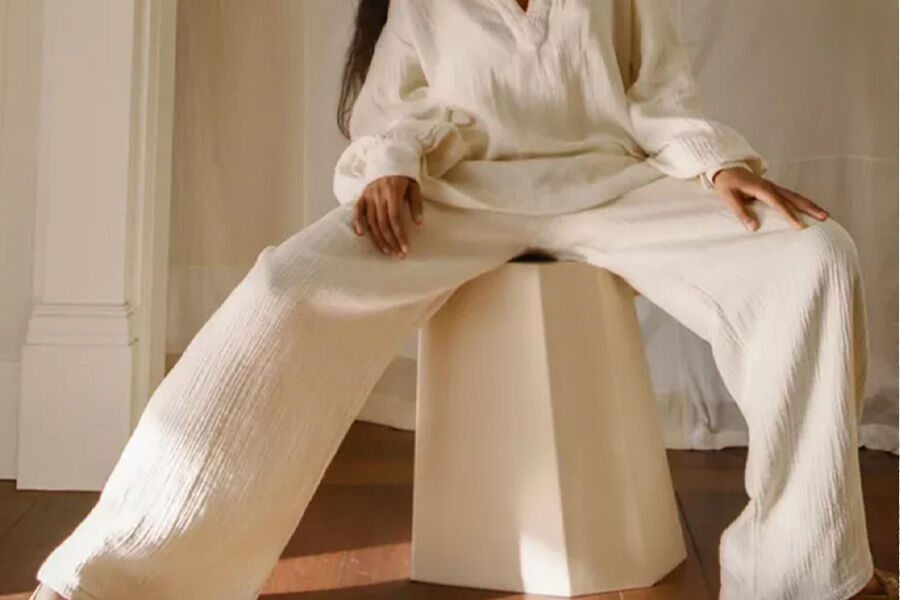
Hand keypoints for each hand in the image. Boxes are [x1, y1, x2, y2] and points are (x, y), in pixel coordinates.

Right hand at [352, 175, 423, 257]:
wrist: (390, 158)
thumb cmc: (404, 176)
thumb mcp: (414, 187)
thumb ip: (416, 205)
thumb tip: (419, 224)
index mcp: (392, 193)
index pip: (395, 219)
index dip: (399, 235)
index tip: (405, 248)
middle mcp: (378, 195)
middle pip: (383, 223)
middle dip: (391, 241)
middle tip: (397, 254)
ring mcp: (369, 195)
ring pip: (371, 221)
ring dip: (378, 238)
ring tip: (386, 251)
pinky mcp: (362, 195)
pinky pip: (357, 210)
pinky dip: (358, 222)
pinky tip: (360, 234)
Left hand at [712, 167, 828, 231]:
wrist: (727, 169)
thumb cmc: (727, 184)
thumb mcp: (729, 198)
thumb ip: (741, 213)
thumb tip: (754, 228)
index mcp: (761, 188)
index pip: (778, 203)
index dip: (790, 215)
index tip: (801, 225)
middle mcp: (771, 187)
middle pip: (794, 198)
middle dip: (810, 208)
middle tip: (825, 217)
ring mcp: (774, 187)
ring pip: (795, 196)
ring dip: (810, 205)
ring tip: (825, 215)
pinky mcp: (774, 189)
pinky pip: (791, 196)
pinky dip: (802, 202)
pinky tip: (810, 209)